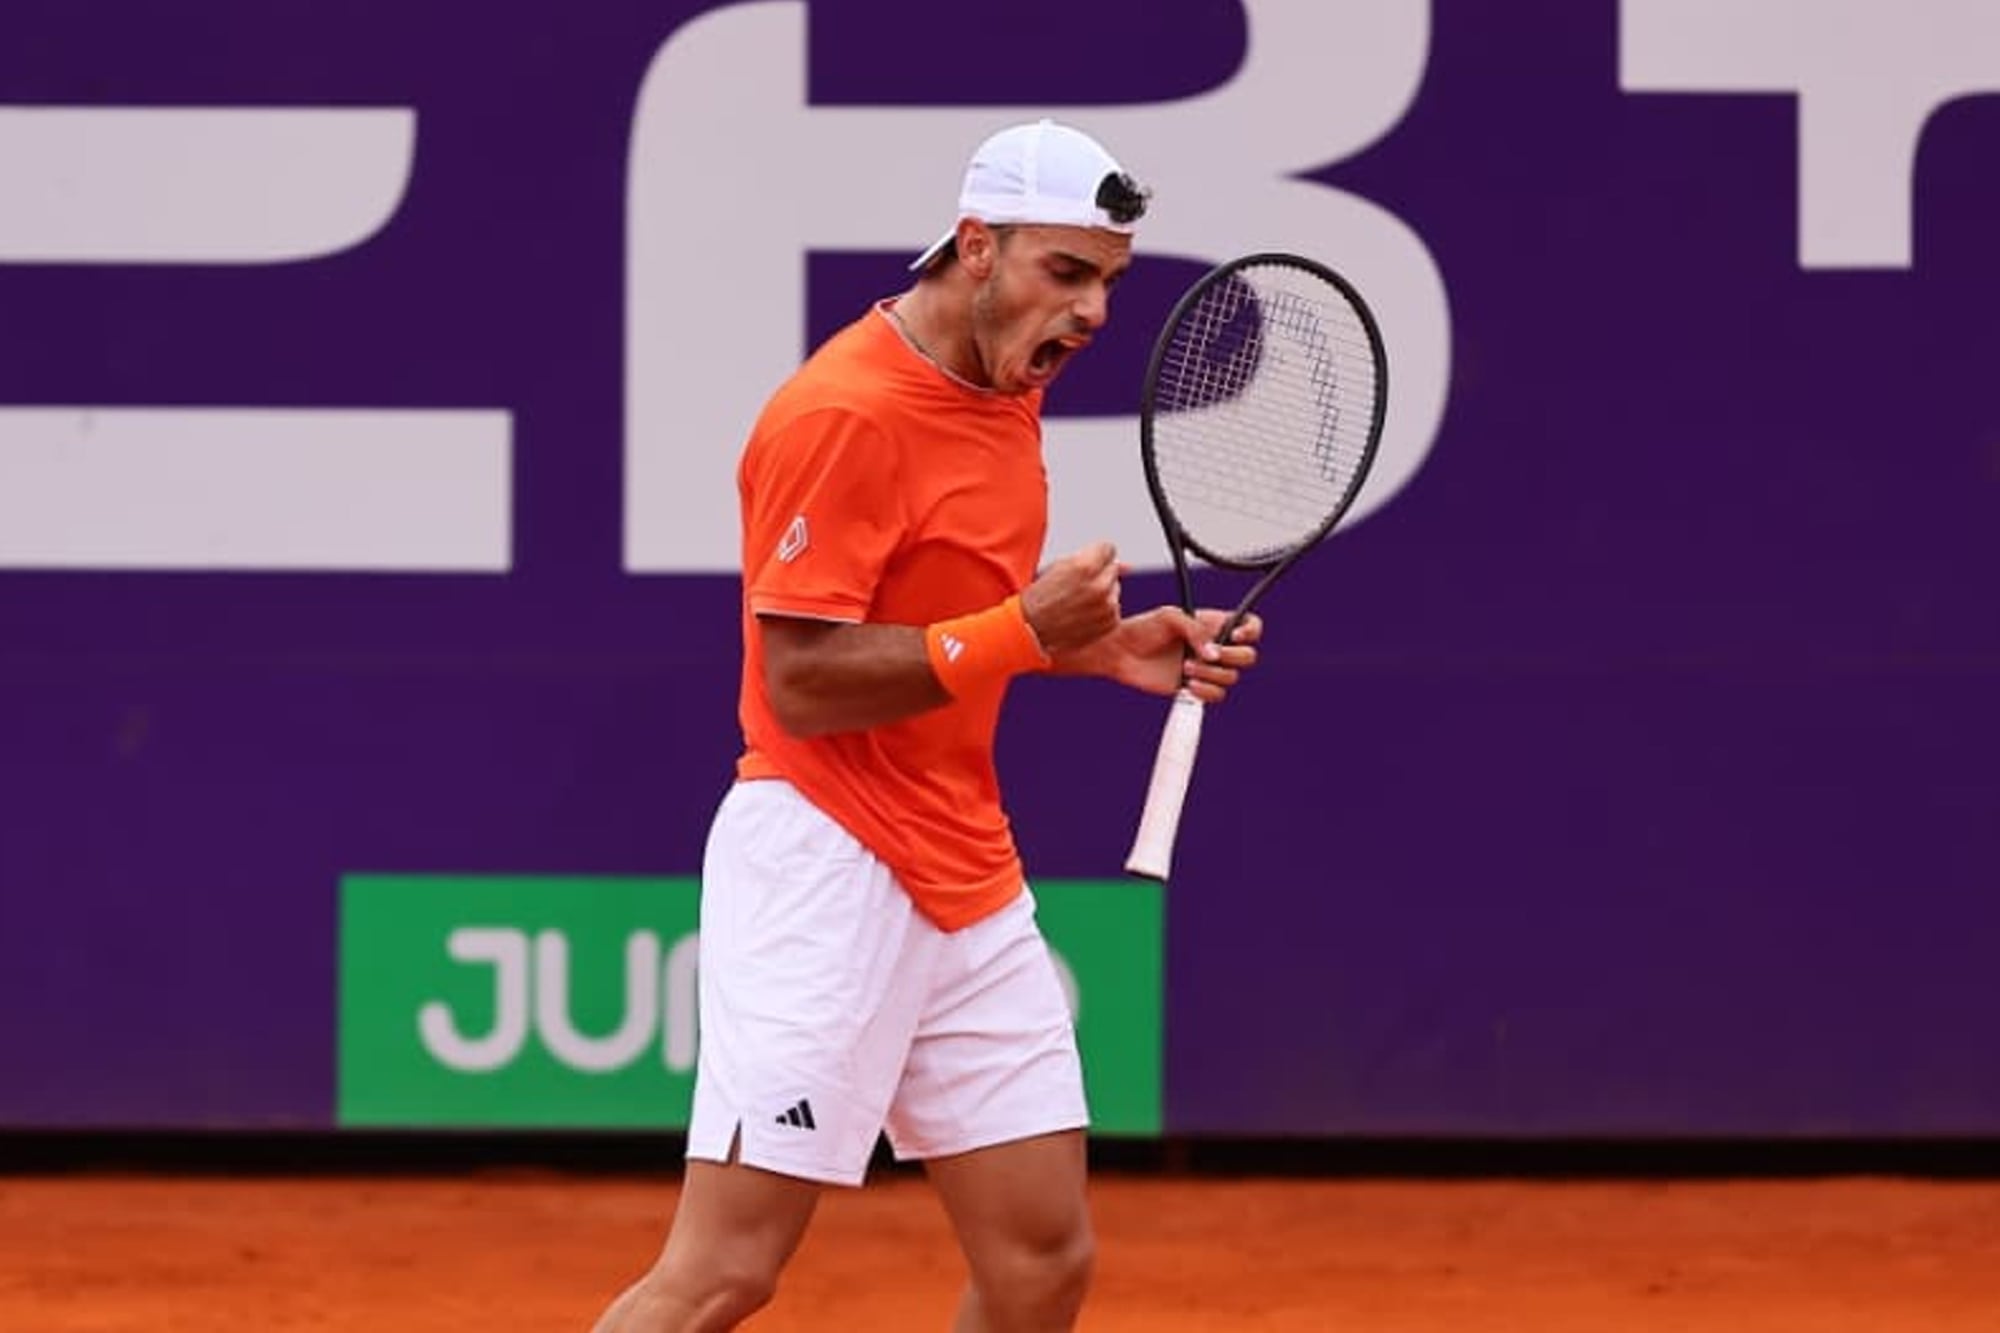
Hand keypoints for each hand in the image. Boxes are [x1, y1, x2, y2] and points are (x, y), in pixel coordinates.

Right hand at [1020, 542, 1123, 655]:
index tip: (1085, 565)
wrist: (1030, 630)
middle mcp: (1099, 586)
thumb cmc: (1041, 597)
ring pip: (1114, 589)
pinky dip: (1102, 611)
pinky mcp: (1110, 622)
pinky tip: (1083, 614)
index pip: (1109, 548)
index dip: (1095, 555)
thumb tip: (1127, 565)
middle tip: (1078, 586)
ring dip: (1102, 593)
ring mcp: (1106, 606)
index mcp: (1085, 567)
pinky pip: (1114, 609)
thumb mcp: (1059, 567)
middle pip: (1113, 569)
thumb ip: (1094, 559)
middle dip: (1099, 574)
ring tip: (1078, 602)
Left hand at [1063, 605, 1262, 702]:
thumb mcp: (1170, 617)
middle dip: (1232, 657)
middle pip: (1248, 657)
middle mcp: (1214, 647)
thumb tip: (1213, 654)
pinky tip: (1188, 684)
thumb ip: (1195, 631)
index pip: (1250, 626)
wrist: (1120, 652)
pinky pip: (1216, 695)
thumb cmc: (1143, 628)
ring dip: (1211, 674)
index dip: (1251, 631)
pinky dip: (1206, 691)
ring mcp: (1206, 669)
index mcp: (1214, 625)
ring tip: (1186, 667)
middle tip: (1210, 655)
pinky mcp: (1195, 689)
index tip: (1234, 636)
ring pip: (1231, 678)